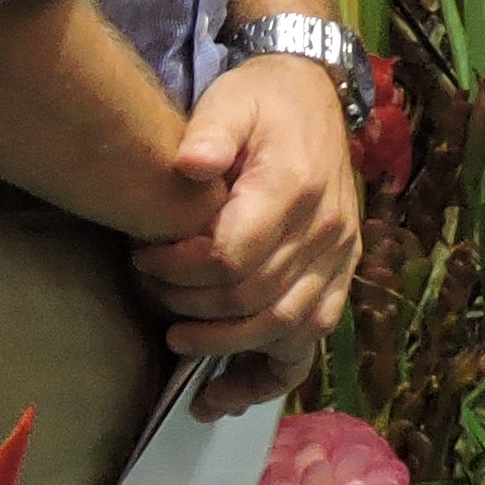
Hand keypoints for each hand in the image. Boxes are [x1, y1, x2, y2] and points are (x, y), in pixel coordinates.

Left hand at [135, 54, 361, 366]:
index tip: (143, 257)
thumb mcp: (230, 99)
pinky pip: (313, 336)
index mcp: (295, 188)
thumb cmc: (263, 99)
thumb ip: (210, 130)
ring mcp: (340, 256)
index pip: (233, 256)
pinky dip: (273, 370)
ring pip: (287, 326)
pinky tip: (231, 390)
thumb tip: (188, 165)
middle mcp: (326, 230)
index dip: (181, 270)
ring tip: (180, 344)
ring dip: (229, 345)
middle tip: (148, 293)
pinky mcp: (341, 273)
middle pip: (253, 297)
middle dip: (191, 306)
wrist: (315, 93)